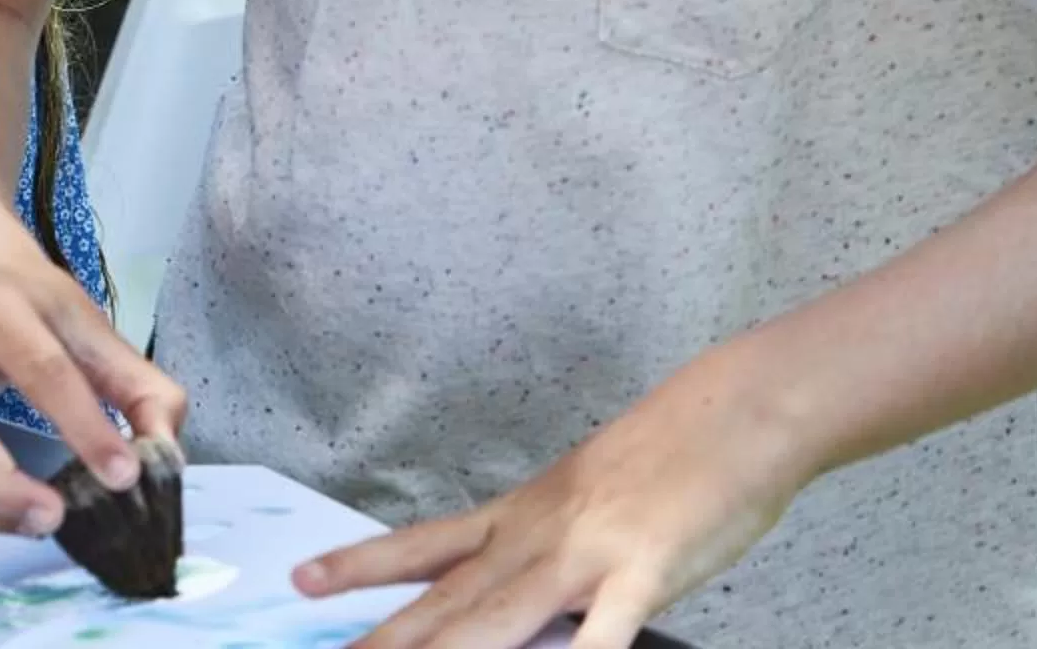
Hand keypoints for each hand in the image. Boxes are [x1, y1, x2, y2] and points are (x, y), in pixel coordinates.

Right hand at [0, 202, 186, 533]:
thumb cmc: (25, 294)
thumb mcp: (86, 319)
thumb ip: (137, 383)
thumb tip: (164, 451)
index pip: (42, 369)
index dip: (86, 427)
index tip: (125, 476)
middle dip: (7, 484)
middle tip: (59, 517)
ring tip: (34, 523)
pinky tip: (0, 514)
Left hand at [296, 351, 806, 648]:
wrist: (733, 411)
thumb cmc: (664, 457)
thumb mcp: (583, 499)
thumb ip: (544, 549)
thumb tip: (513, 592)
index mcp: (520, 517)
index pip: (425, 547)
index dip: (362, 565)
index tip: (303, 579)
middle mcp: (537, 536)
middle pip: (448, 597)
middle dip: (387, 636)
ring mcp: (587, 554)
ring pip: (501, 615)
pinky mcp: (647, 570)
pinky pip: (606, 628)